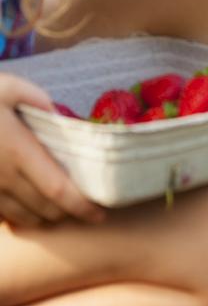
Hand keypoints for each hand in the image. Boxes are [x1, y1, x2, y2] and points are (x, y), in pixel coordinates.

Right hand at [0, 74, 103, 226]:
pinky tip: (29, 207)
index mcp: (18, 151)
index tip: (100, 214)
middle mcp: (2, 177)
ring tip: (62, 210)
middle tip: (88, 209)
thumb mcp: (6, 87)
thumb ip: (37, 99)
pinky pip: (0, 213)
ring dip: (46, 218)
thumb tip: (57, 114)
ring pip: (22, 216)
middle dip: (69, 214)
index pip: (57, 190)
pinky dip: (20, 216)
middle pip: (44, 209)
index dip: (81, 206)